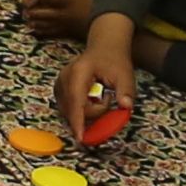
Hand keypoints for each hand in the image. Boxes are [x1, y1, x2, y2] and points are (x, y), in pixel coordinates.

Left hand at [11, 0, 92, 44]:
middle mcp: (61, 10)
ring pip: (42, 23)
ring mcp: (64, 23)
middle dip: (29, 10)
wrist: (115, 17)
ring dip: (33, 20)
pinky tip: (36, 28)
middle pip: (37, 11)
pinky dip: (41, 30)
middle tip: (25, 8)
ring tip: (29, 17)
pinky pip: (50, 32)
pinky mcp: (69, 33)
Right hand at [60, 16, 143, 142]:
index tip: (81, 138)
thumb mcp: (125, 75)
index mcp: (79, 72)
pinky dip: (81, 110)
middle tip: (108, 99)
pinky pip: (68, 108)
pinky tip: (91, 99)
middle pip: (73, 109)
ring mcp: (59, 84)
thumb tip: (126, 107)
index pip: (76, 101)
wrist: (104, 47)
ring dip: (87, 112)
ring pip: (69, 111)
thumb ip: (126, 91)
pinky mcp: (59, 90)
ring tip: (100, 96)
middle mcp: (64, 78)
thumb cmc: (114, 60)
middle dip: (92, 114)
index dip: (78, 121)